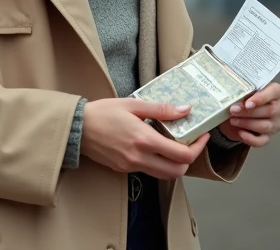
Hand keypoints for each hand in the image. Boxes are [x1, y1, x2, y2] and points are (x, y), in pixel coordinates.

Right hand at [81, 98, 210, 178]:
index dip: (198, 147)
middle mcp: (139, 157)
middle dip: (190, 159)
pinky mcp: (124, 169)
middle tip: (192, 143)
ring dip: (175, 164)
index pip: (181, 155)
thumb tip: (185, 110)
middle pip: (177, 172)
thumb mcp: (133, 104)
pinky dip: (159, 163)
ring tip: (176, 145)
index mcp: (144, 140)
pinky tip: (157, 147)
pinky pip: (149, 171)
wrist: (77, 128)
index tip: (202, 135)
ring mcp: (131, 166)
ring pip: (164, 175)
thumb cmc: (103, 113)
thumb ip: (161, 109)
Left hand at [217, 82, 279, 147]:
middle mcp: (279, 108)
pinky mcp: (268, 137)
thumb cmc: (243, 97)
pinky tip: (240, 133)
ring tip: (233, 120)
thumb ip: (242, 90)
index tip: (247, 103)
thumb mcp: (242, 90)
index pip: (275, 92)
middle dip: (249, 112)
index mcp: (276, 92)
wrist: (235, 114)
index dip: (261, 98)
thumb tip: (234, 95)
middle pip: (269, 110)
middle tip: (233, 110)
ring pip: (265, 126)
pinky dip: (250, 138)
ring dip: (247, 123)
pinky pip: (261, 141)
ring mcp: (275, 124)